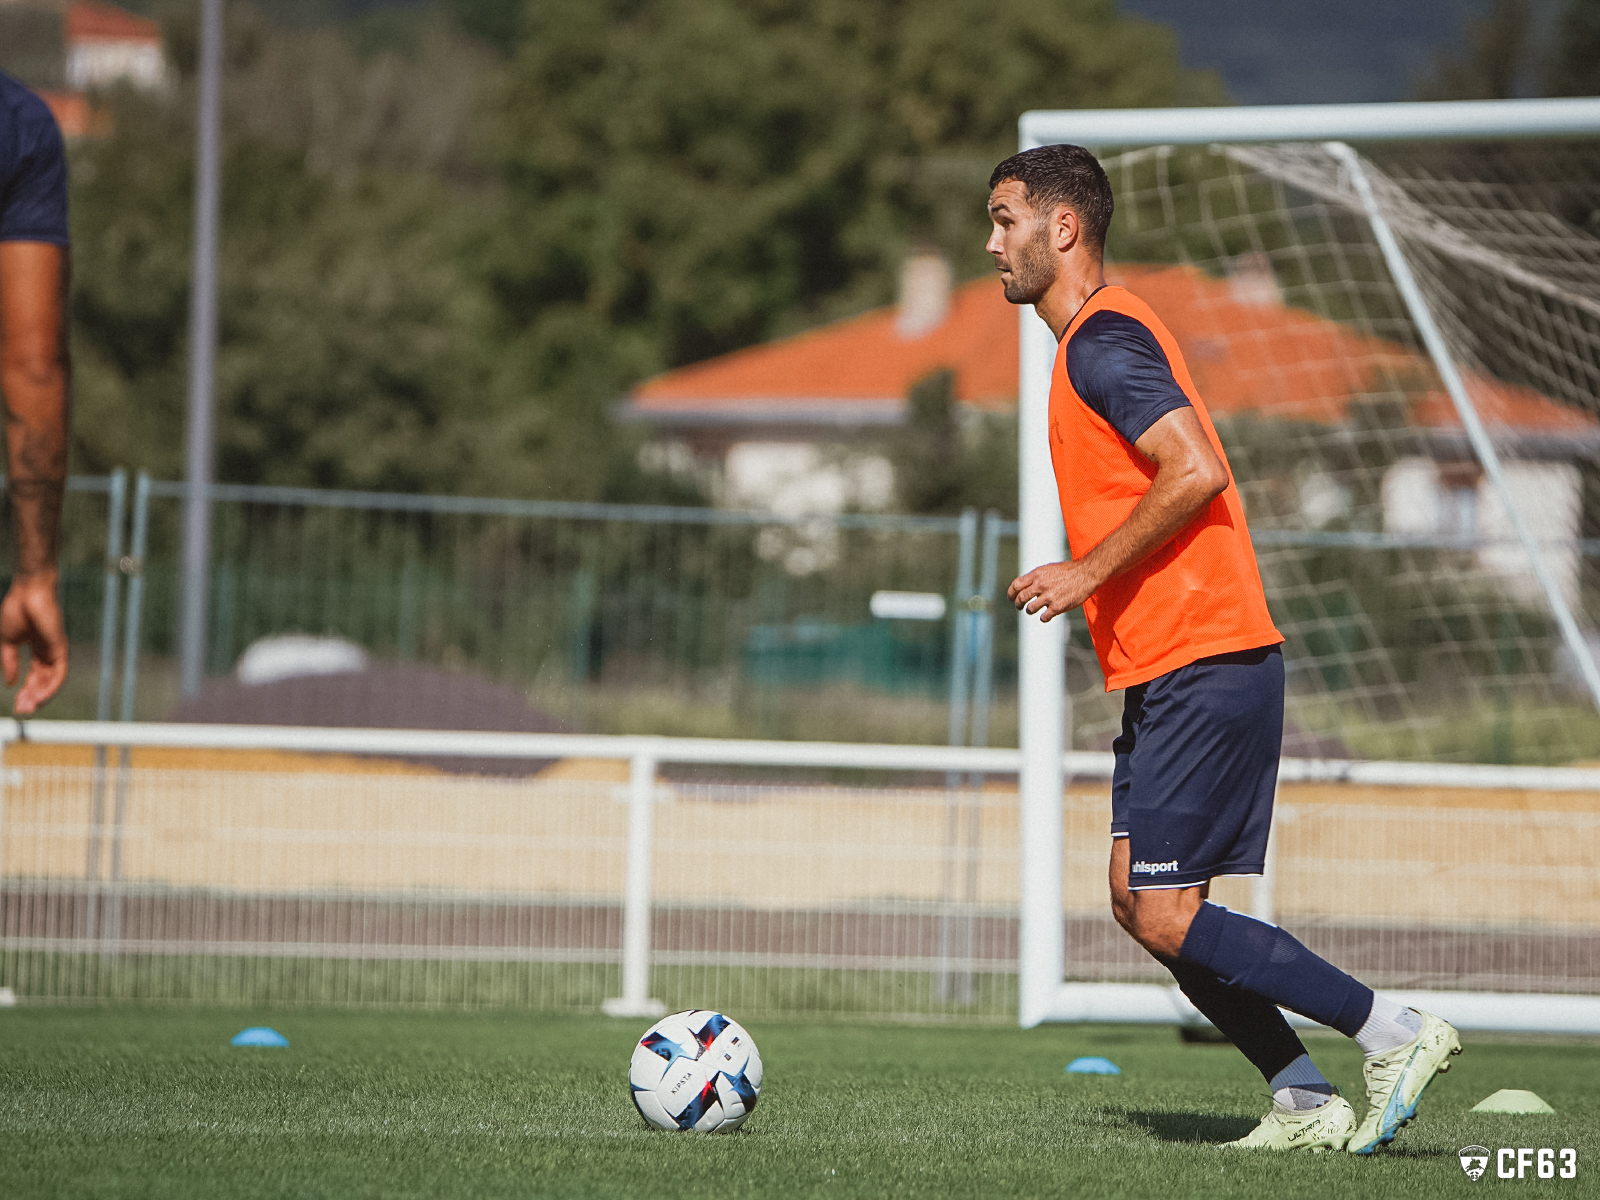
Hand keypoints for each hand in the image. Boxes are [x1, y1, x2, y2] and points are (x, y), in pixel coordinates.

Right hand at [0, 571, 67, 714]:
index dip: (25, 691)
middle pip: (43, 682)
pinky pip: (59, 673)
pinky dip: (51, 686)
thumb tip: (11, 683)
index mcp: (36, 650)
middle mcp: (48, 653)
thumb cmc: (17, 611)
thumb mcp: (8, 641)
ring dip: (41, 696)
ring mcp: (55, 651)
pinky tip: (40, 696)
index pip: (33, 677)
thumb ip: (10, 662)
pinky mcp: (60, 648)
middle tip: (22, 711)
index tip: (16, 704)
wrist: (28, 593)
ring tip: (29, 707)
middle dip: (32, 697)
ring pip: (52, 681)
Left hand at [1007, 560, 1097, 622]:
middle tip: (1020, 606)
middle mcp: (1041, 585)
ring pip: (1030, 609)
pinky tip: (1046, 615)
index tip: (1011, 598)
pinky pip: (1044, 617)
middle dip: (1018, 604)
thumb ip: (1036, 577)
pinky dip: (1043, 618)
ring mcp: (1049, 597)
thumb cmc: (1069, 571)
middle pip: (1020, 598)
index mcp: (1037, 574)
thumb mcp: (1049, 569)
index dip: (1011, 593)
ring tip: (1033, 610)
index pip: (1016, 585)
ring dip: (1030, 611)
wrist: (1086, 574)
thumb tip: (1024, 586)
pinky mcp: (1058, 607)